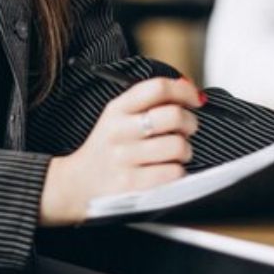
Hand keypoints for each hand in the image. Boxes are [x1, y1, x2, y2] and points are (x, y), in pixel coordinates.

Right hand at [38, 76, 201, 225]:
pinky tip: (167, 170)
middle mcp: (119, 130)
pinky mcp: (132, 184)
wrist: (79, 183)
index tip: (194, 99)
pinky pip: (173, 173)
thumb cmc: (108, 148)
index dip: (184, 91)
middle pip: (173, 115)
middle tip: (187, 129)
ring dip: (185, 150)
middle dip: (190, 122)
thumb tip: (190, 90)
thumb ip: (149, 102)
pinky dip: (178, 172)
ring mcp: (124, 158)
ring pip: (177, 145)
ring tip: (176, 154)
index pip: (157, 88)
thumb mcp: (118, 117)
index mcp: (117, 108)